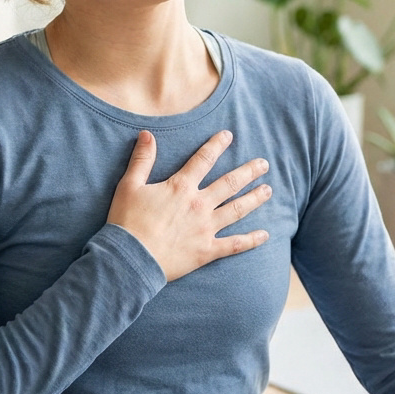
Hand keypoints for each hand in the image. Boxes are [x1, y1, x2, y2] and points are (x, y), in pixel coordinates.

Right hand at [108, 130, 271, 280]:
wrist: (129, 259)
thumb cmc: (126, 222)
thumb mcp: (129, 186)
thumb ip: (142, 160)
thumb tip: (148, 134)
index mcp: (181, 188)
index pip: (203, 160)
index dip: (216, 145)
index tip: (229, 136)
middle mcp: (199, 205)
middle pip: (230, 183)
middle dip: (248, 172)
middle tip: (264, 164)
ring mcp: (206, 228)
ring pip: (237, 210)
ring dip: (255, 199)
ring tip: (268, 190)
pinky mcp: (207, 251)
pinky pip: (234, 245)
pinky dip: (251, 240)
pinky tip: (265, 235)